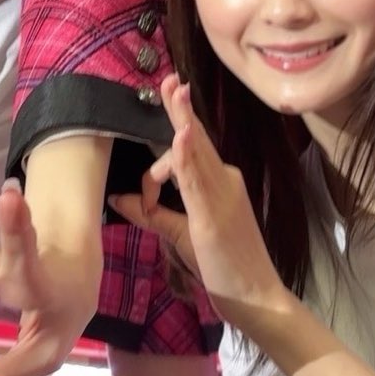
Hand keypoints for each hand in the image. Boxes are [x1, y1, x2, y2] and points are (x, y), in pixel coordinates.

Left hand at [110, 76, 286, 327]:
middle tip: (169, 78)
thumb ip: (150, 214)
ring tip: (173, 91)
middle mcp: (224, 181)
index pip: (192, 148)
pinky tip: (180, 136)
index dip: (177, 126)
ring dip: (182, 121)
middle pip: (197, 138)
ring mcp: (222, 195)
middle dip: (180, 108)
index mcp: (219, 183)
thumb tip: (118, 197)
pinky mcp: (214, 215)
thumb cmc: (222, 267)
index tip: (169, 94)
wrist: (256, 296)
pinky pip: (197, 180)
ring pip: (196, 152)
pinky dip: (187, 156)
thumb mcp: (180, 235)